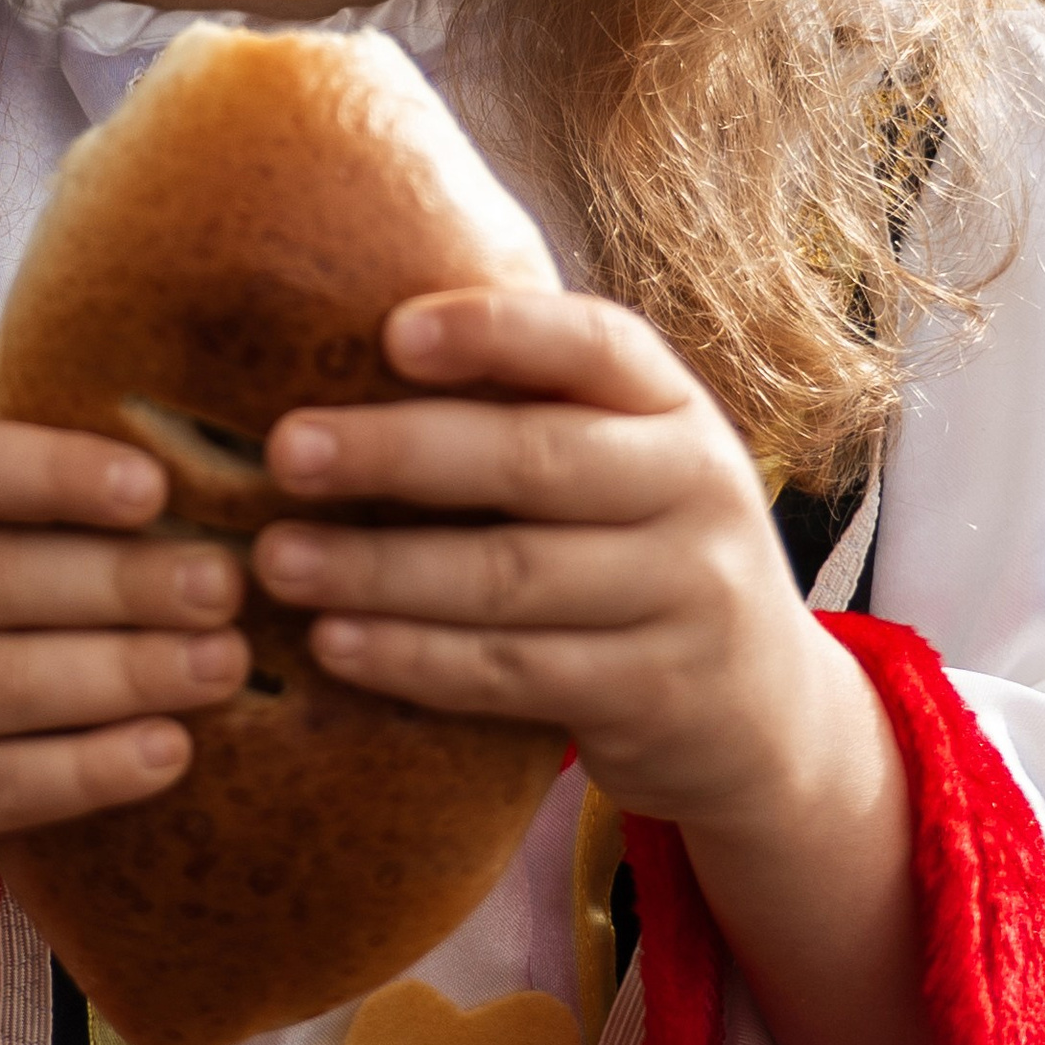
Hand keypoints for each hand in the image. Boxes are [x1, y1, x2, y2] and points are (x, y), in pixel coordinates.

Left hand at [252, 290, 940, 1044]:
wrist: (767, 714)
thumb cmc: (644, 555)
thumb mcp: (631, 466)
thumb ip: (535, 413)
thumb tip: (352, 352)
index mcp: (677, 408)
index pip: (596, 344)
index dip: (497, 330)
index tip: (391, 332)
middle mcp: (698, 490)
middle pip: (536, 460)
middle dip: (398, 453)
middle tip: (284, 451)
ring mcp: (687, 598)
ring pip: (512, 578)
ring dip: (380, 570)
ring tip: (276, 560)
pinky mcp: (656, 695)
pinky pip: (512, 673)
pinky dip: (413, 659)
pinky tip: (333, 644)